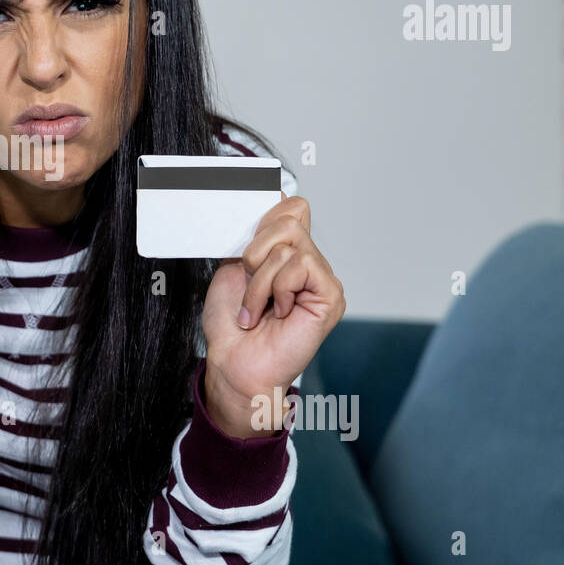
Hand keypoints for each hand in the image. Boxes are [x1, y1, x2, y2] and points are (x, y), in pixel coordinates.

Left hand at [199, 193, 345, 437]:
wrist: (234, 362)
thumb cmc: (232, 325)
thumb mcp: (233, 268)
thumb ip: (253, 237)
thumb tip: (274, 202)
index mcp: (286, 254)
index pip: (292, 207)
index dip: (267, 218)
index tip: (247, 251)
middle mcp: (308, 263)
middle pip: (290, 218)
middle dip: (255, 252)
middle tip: (249, 284)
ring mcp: (322, 279)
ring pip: (290, 246)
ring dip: (260, 281)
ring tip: (256, 307)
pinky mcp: (331, 295)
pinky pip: (302, 265)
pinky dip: (278, 288)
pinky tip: (278, 312)